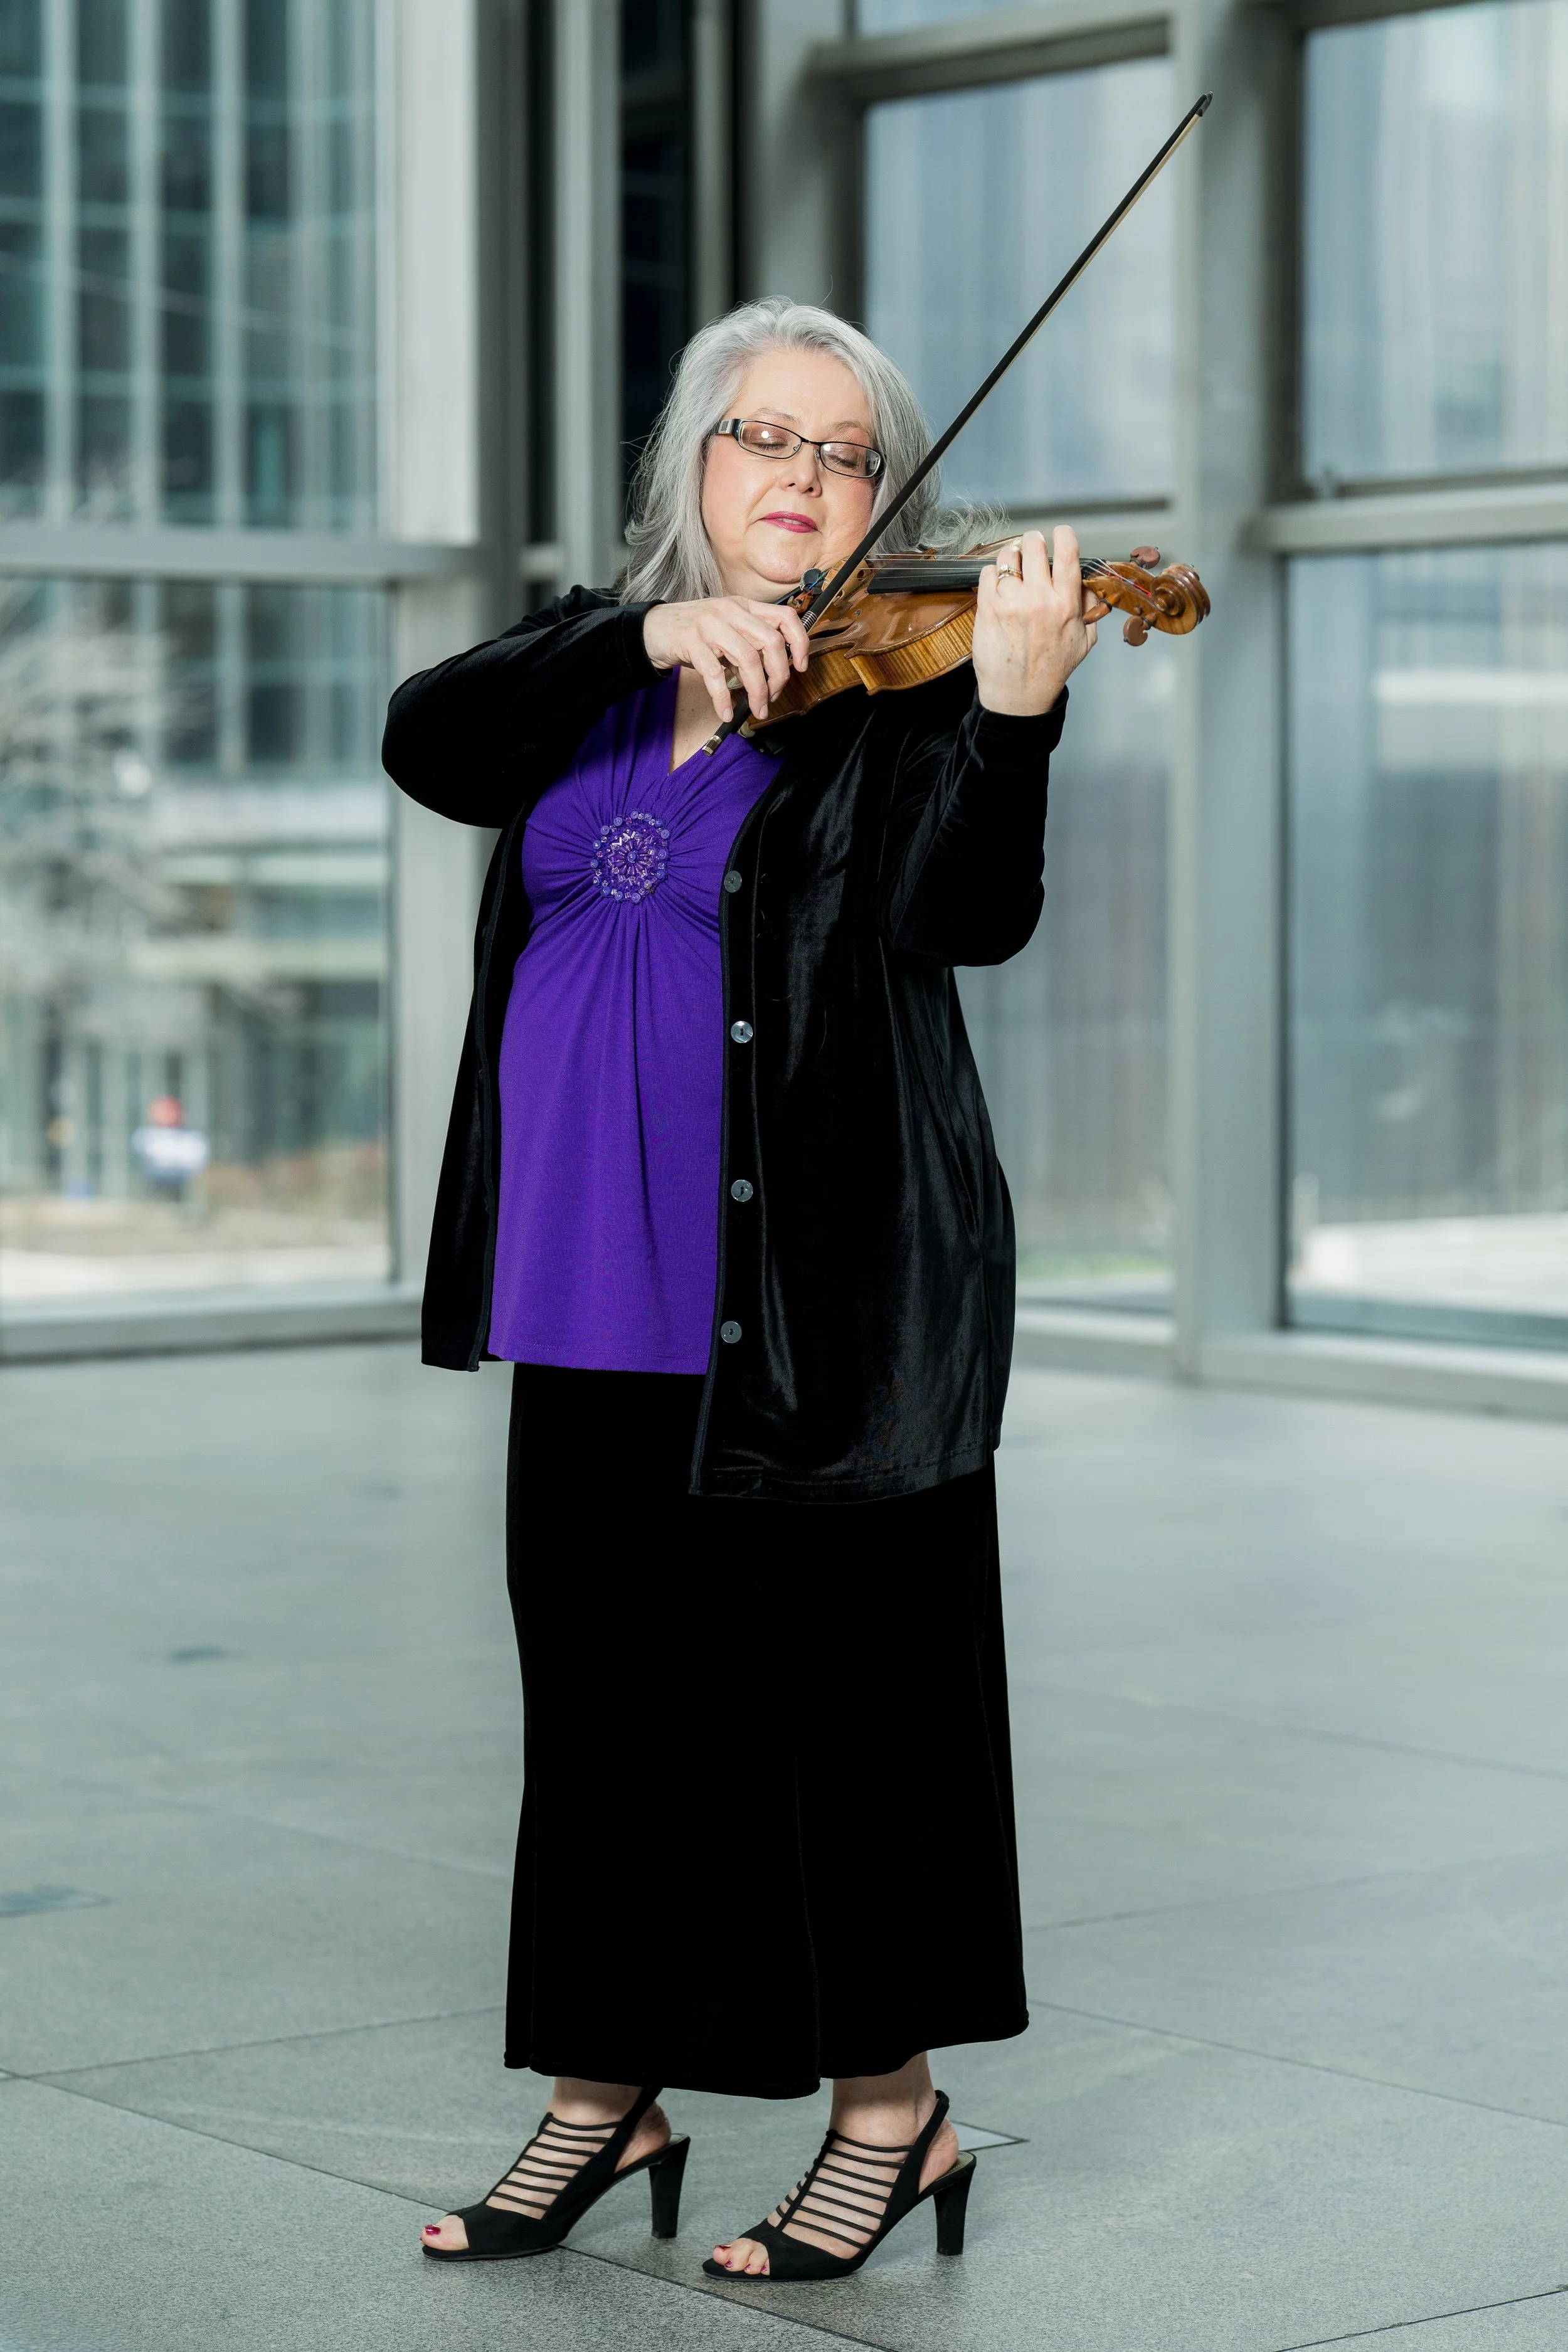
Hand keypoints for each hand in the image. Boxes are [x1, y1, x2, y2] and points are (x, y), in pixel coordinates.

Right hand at [643, 596, 810, 727]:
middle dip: (779, 675)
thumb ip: (748, 644)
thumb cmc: (694, 634)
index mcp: (744, 606)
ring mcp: (710, 624)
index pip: (785, 616)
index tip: (801, 666)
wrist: (653, 629)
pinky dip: (723, 698)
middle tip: (773, 696)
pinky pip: (715, 674)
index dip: (799, 641)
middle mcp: (730, 611)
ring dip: (757, 690)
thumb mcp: (726, 630)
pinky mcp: (691, 641)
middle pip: (771, 641)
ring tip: (756, 708)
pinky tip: (725, 712)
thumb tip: (772, 674)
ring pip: (748, 658)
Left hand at [970, 527, 1105, 716]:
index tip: (1060, 533)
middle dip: (1033, 542)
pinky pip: (987, 573)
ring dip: (1011, 557)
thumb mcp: (1084, 641)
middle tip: (1032, 546)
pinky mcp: (987, 609)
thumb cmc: (1050, 669)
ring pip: (1007, 557)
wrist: (1018, 696)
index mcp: (1065, 604)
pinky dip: (992, 574)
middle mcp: (1038, 600)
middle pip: (1034, 546)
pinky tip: (997, 585)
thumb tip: (1085, 581)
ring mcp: (1010, 603)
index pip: (1067, 553)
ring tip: (1012, 567)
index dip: (1063, 535)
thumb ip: (1089, 608)